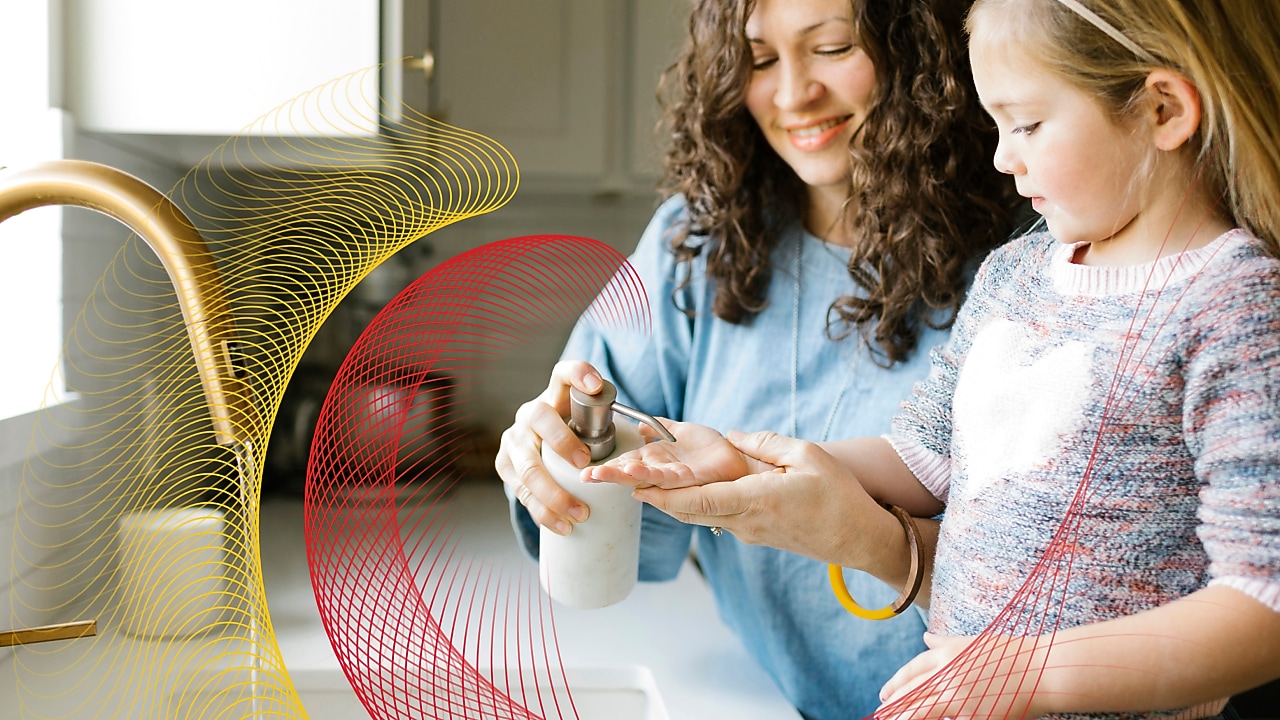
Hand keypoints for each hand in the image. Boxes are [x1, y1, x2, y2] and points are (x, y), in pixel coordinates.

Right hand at [495, 360, 601, 534]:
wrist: (538, 444)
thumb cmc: (574, 432)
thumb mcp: (589, 419)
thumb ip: (610, 419)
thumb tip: (648, 435)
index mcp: (554, 395)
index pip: (565, 374)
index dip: (579, 375)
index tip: (597, 386)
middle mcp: (530, 412)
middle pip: (541, 420)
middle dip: (563, 444)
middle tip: (586, 466)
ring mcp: (514, 439)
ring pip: (528, 467)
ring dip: (553, 494)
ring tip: (580, 514)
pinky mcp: (505, 465)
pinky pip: (521, 491)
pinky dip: (542, 512)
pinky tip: (562, 526)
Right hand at [586, 420, 768, 488]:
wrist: (737, 456)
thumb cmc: (711, 448)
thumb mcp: (679, 430)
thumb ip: (658, 427)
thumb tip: (638, 425)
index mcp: (656, 461)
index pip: (626, 464)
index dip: (608, 466)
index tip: (586, 470)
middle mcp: (661, 472)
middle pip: (629, 474)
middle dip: (608, 475)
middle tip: (586, 476)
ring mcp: (674, 478)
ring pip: (643, 478)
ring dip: (622, 477)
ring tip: (600, 476)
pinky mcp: (689, 480)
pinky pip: (666, 478)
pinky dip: (649, 476)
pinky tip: (635, 474)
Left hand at [631, 430, 885, 563]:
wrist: (860, 539)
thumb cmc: (839, 495)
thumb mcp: (808, 456)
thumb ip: (766, 444)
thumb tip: (732, 438)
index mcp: (756, 500)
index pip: (699, 499)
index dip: (663, 493)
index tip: (634, 485)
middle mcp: (745, 521)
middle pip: (688, 511)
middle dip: (653, 497)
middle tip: (622, 481)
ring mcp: (749, 532)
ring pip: (700, 516)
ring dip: (671, 502)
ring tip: (643, 483)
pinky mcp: (756, 535)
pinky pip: (717, 518)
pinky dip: (695, 504)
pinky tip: (684, 491)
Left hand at [877, 632, 1046, 719]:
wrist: (1042, 670)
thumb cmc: (1012, 653)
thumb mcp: (974, 641)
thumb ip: (945, 644)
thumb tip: (925, 638)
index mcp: (947, 655)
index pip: (912, 671)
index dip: (895, 683)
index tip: (884, 695)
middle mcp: (948, 675)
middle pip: (911, 693)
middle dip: (892, 705)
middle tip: (879, 713)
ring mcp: (960, 698)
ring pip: (922, 711)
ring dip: (905, 718)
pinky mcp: (974, 717)